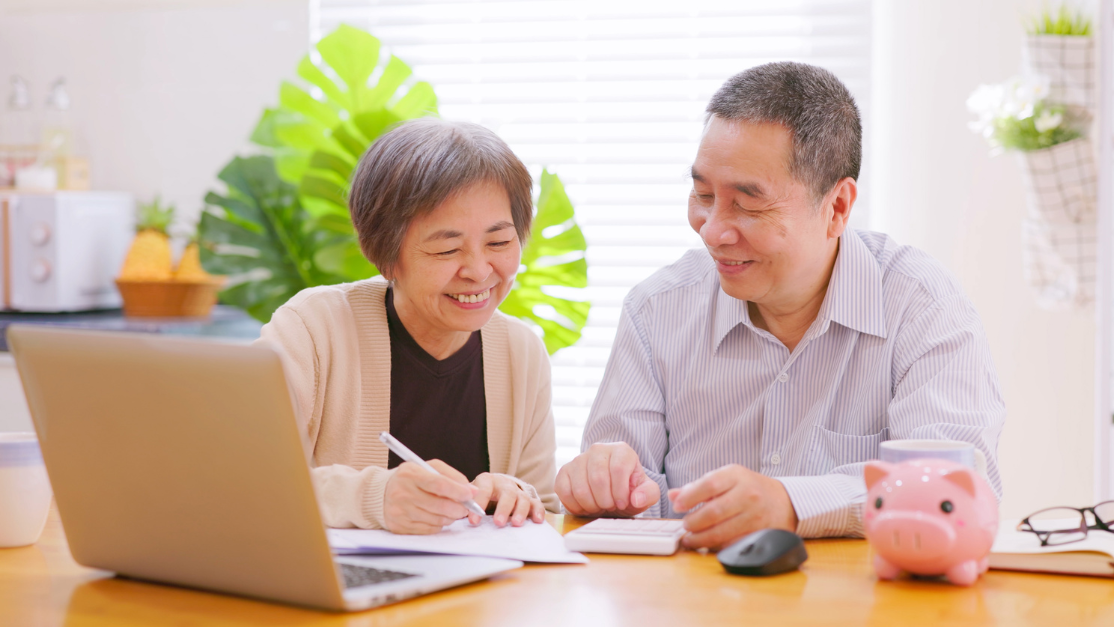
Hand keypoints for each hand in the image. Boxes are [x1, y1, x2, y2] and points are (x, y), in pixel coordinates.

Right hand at [382, 460, 477, 534]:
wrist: (381, 493)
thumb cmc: (411, 479)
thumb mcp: (427, 468)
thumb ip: (451, 475)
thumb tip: (471, 491)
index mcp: (410, 474)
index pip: (439, 484)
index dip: (458, 491)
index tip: (471, 494)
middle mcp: (403, 493)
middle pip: (440, 505)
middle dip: (459, 508)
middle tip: (466, 507)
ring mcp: (400, 512)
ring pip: (437, 520)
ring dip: (450, 517)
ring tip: (452, 510)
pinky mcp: (399, 527)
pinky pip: (429, 530)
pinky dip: (439, 524)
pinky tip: (437, 516)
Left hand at [469, 473, 544, 526]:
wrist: (495, 488)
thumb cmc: (479, 496)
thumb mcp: (470, 497)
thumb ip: (464, 505)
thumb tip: (453, 515)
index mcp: (486, 481)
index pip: (483, 490)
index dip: (478, 504)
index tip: (473, 521)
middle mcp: (504, 484)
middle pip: (507, 493)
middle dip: (503, 508)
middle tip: (498, 523)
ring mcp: (518, 491)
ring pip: (522, 498)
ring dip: (520, 511)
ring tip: (516, 524)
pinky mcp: (529, 499)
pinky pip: (536, 503)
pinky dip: (538, 511)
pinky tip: (537, 521)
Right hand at [555, 442, 660, 516]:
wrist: (612, 492)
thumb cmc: (629, 490)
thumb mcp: (646, 493)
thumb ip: (649, 494)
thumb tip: (636, 499)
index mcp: (621, 450)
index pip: (618, 469)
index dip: (620, 492)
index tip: (622, 503)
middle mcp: (598, 450)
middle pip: (598, 479)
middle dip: (605, 501)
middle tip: (610, 505)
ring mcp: (579, 459)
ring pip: (580, 488)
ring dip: (591, 505)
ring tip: (599, 506)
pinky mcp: (564, 471)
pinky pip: (563, 491)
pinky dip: (575, 505)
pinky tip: (585, 506)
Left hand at [668, 464, 797, 550]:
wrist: (784, 501)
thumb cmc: (749, 488)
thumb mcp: (726, 479)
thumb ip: (698, 487)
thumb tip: (673, 496)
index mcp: (736, 475)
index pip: (709, 485)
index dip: (689, 497)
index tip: (678, 506)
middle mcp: (747, 494)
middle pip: (713, 511)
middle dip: (694, 522)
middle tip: (685, 526)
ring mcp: (755, 515)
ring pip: (722, 531)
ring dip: (701, 538)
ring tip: (690, 539)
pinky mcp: (760, 533)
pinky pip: (733, 543)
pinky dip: (717, 546)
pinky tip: (708, 545)